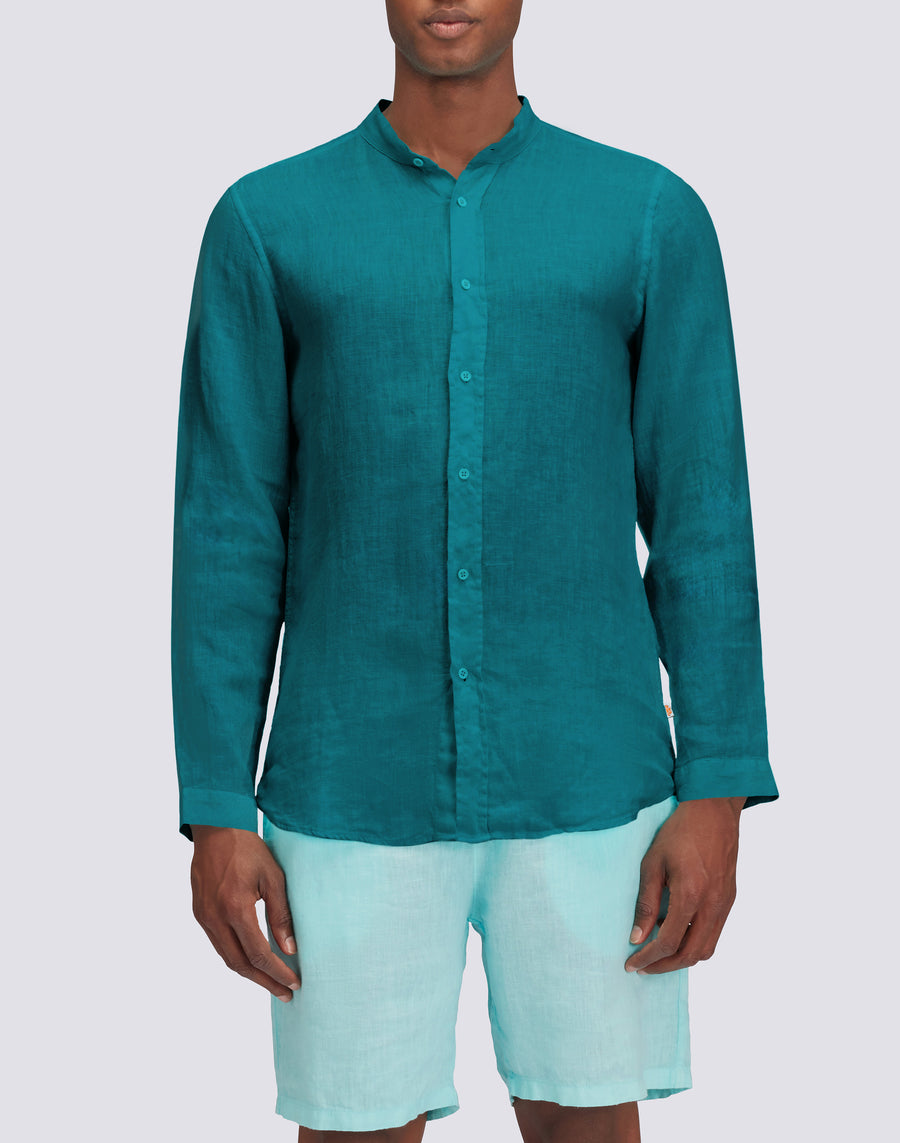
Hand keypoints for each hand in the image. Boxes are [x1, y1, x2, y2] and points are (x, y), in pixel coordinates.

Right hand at [189, 824, 300, 1001]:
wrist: (216, 829)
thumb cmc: (248, 849)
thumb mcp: (273, 877)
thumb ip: (281, 914)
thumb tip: (290, 948)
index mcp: (235, 909)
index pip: (258, 954)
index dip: (277, 972)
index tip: (294, 983)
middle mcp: (215, 918)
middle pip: (240, 964)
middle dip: (264, 982)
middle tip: (285, 993)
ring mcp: (203, 917)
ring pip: (226, 957)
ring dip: (249, 973)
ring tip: (271, 982)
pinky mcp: (199, 913)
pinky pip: (217, 944)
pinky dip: (236, 957)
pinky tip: (251, 960)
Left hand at [624, 796, 745, 974]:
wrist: (713, 810)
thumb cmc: (680, 832)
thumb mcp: (652, 863)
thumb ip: (646, 902)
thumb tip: (636, 936)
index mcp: (691, 894)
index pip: (669, 942)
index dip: (648, 958)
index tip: (631, 963)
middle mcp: (713, 904)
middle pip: (690, 955)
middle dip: (664, 966)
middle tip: (643, 966)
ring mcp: (725, 903)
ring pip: (706, 949)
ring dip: (681, 957)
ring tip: (657, 951)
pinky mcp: (729, 899)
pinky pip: (714, 933)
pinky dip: (694, 942)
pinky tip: (676, 931)